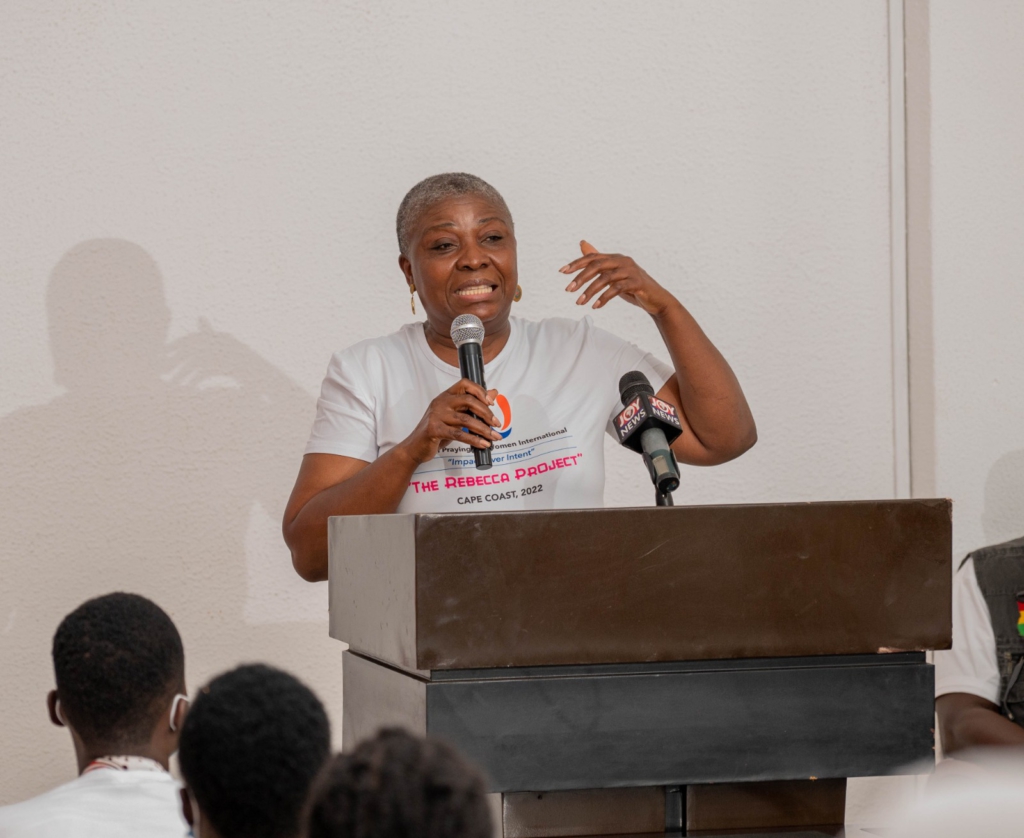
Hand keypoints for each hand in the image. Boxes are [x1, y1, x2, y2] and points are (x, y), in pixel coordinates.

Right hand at [399, 380, 501, 464]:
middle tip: (497, 424)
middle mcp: (441, 402)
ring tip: (495, 437)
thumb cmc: (438, 430)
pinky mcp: (434, 429)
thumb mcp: (456, 415)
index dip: (480, 391)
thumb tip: (494, 392)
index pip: (465, 384)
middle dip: (486, 413)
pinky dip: (474, 440)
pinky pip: (459, 434)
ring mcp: (436, 415)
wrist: (416, 447)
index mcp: (446, 396)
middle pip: (468, 401)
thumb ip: (473, 405)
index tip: (491, 402)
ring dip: (484, 429)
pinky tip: (483, 444)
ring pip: (466, 420)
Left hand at [560, 240, 676, 316]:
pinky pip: (617, 289)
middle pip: (597, 265)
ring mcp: (631, 271)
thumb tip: (582, 243)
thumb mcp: (613, 274)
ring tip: (579, 302)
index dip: (576, 263)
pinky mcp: (637, 283)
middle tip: (568, 290)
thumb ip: (598, 261)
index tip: (562, 272)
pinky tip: (595, 306)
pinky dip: (604, 298)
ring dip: (590, 291)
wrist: (656, 300)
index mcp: (615, 258)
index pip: (592, 257)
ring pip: (605, 278)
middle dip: (580, 277)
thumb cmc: (632, 287)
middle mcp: (623, 261)